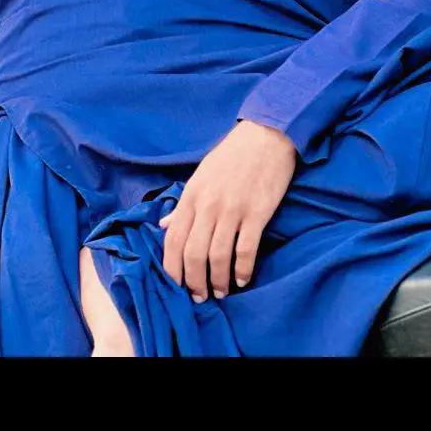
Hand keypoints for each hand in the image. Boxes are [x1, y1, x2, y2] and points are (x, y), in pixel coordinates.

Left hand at [159, 120, 296, 300]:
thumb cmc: (233, 154)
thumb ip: (183, 203)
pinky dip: (242, 269)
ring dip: (218, 281)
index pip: (173, 240)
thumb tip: (163, 225)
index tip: (175, 287)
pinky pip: (245, 250)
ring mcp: (233, 209)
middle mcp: (208, 204)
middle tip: (199, 297)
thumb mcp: (201, 174)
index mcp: (191, 195)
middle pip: (193, 254)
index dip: (172, 269)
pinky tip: (242, 278)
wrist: (267, 134)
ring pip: (218, 256)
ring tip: (221, 292)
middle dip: (193, 282)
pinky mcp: (257, 212)